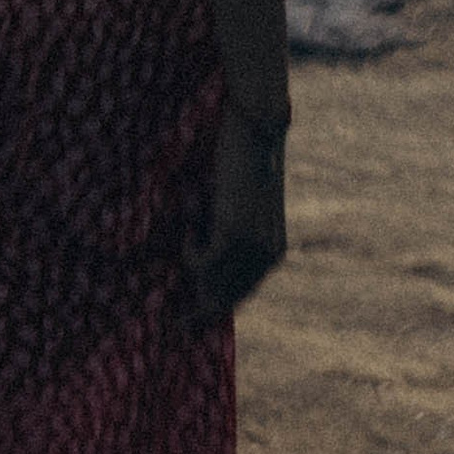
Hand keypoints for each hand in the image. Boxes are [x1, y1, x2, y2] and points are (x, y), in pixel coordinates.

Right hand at [184, 102, 286, 324]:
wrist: (254, 132)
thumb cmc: (243, 165)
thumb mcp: (237, 209)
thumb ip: (228, 238)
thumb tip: (203, 278)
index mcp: (274, 251)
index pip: (242, 293)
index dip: (216, 307)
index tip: (191, 320)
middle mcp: (268, 255)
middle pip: (228, 298)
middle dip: (202, 307)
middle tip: (179, 321)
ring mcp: (253, 246)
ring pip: (212, 282)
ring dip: (193, 266)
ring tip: (189, 229)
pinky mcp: (234, 233)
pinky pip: (202, 262)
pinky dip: (190, 249)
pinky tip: (190, 223)